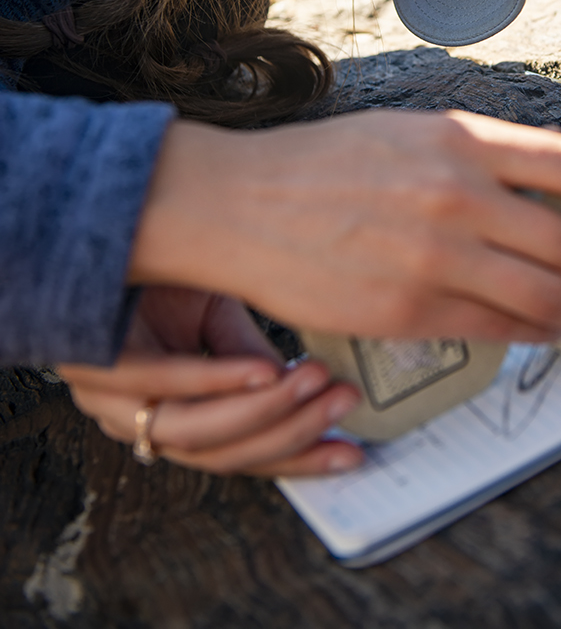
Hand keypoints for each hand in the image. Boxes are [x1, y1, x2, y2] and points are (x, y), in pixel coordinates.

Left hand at [59, 287, 362, 475]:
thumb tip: (316, 388)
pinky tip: (261, 373)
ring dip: (263, 412)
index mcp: (165, 414)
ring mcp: (108, 397)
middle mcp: (134, 420)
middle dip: (291, 432)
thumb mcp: (217, 312)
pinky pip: (159, 384)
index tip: (351, 453)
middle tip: (342, 402)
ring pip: (193, 431)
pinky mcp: (92, 363)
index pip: (236, 456)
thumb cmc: (156, 268)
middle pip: (220, 454)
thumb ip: (254, 355)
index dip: (295, 457)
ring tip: (315, 383)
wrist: (105, 220)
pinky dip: (214, 381)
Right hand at [131, 110, 560, 343]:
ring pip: (548, 297)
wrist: (238, 204)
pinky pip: (497, 329)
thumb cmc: (318, 164)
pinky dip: (535, 334)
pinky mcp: (409, 311)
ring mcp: (436, 257)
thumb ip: (475, 156)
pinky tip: (546, 333)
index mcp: (461, 140)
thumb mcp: (406, 131)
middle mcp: (460, 195)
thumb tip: (543, 188)